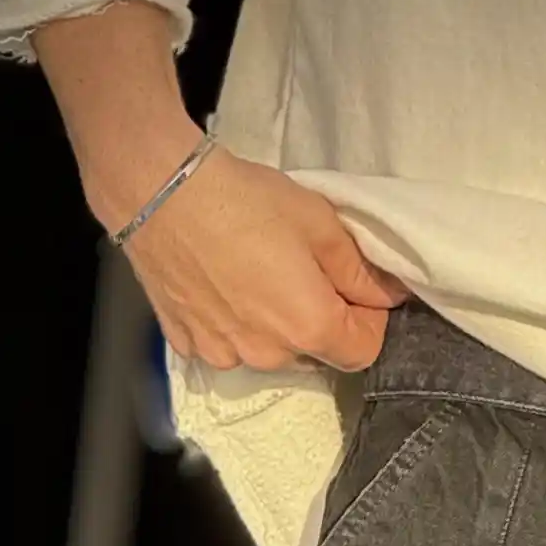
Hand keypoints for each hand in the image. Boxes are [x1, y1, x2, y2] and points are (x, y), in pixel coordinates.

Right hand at [115, 140, 409, 372]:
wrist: (158, 190)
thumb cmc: (244, 200)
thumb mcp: (318, 222)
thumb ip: (359, 269)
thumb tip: (387, 295)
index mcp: (309, 328)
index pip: (363, 351)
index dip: (369, 321)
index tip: (357, 288)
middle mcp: (268, 355)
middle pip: (313, 351)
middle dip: (317, 318)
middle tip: (301, 268)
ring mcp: (223, 353)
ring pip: (268, 350)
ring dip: (273, 323)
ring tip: (255, 272)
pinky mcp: (187, 343)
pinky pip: (224, 343)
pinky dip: (231, 322)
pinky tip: (219, 282)